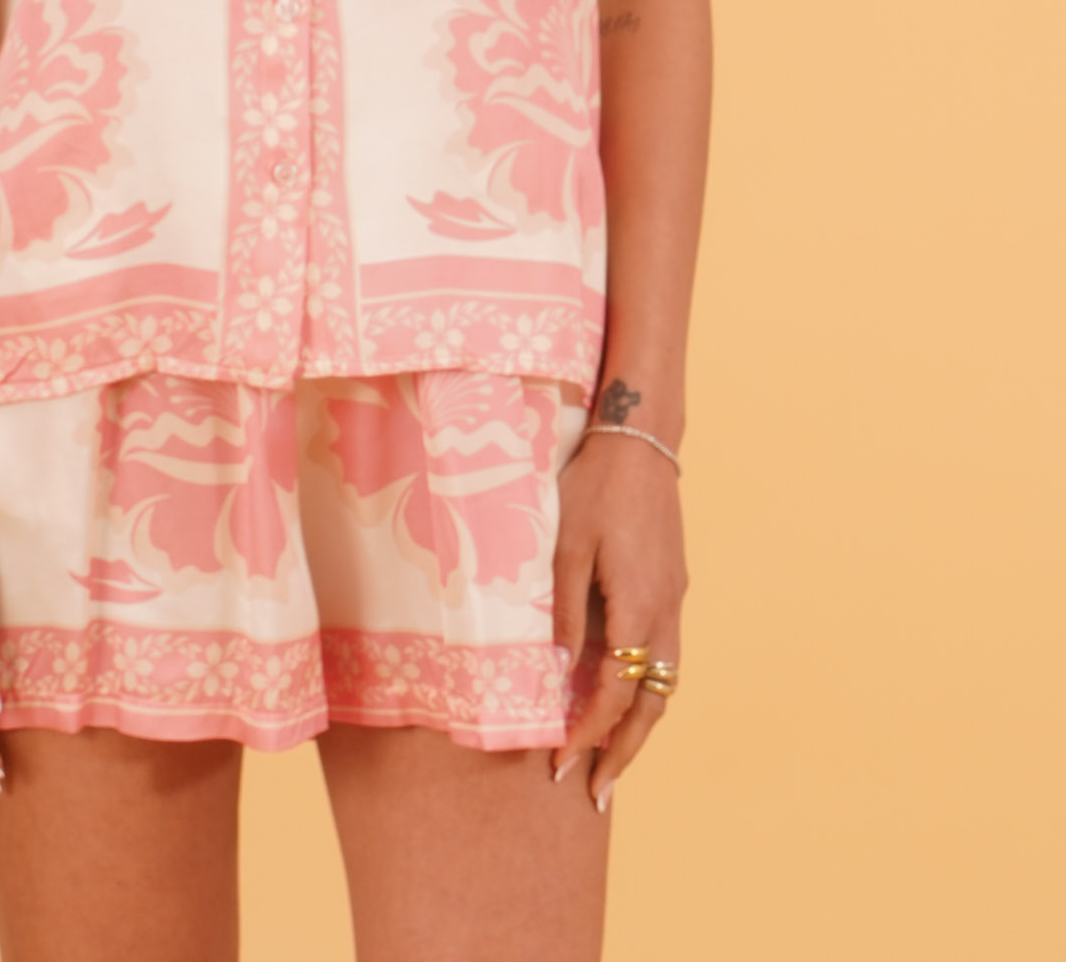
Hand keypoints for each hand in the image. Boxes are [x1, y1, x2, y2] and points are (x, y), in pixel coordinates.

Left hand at [547, 432, 686, 811]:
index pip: (615, 692)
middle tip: (597, 792)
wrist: (641, 442)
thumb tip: (561, 670)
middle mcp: (665, 613)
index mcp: (637, 608)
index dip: (589, 732)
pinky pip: (665, 655)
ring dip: (641, 726)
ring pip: (666, 683)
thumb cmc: (595, 489)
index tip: (561, 760)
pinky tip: (626, 696)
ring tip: (613, 760)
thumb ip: (564, 611)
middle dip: (624, 751)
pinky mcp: (673, 586)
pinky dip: (648, 689)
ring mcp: (674, 600)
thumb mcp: (566, 547)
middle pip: (653, 703)